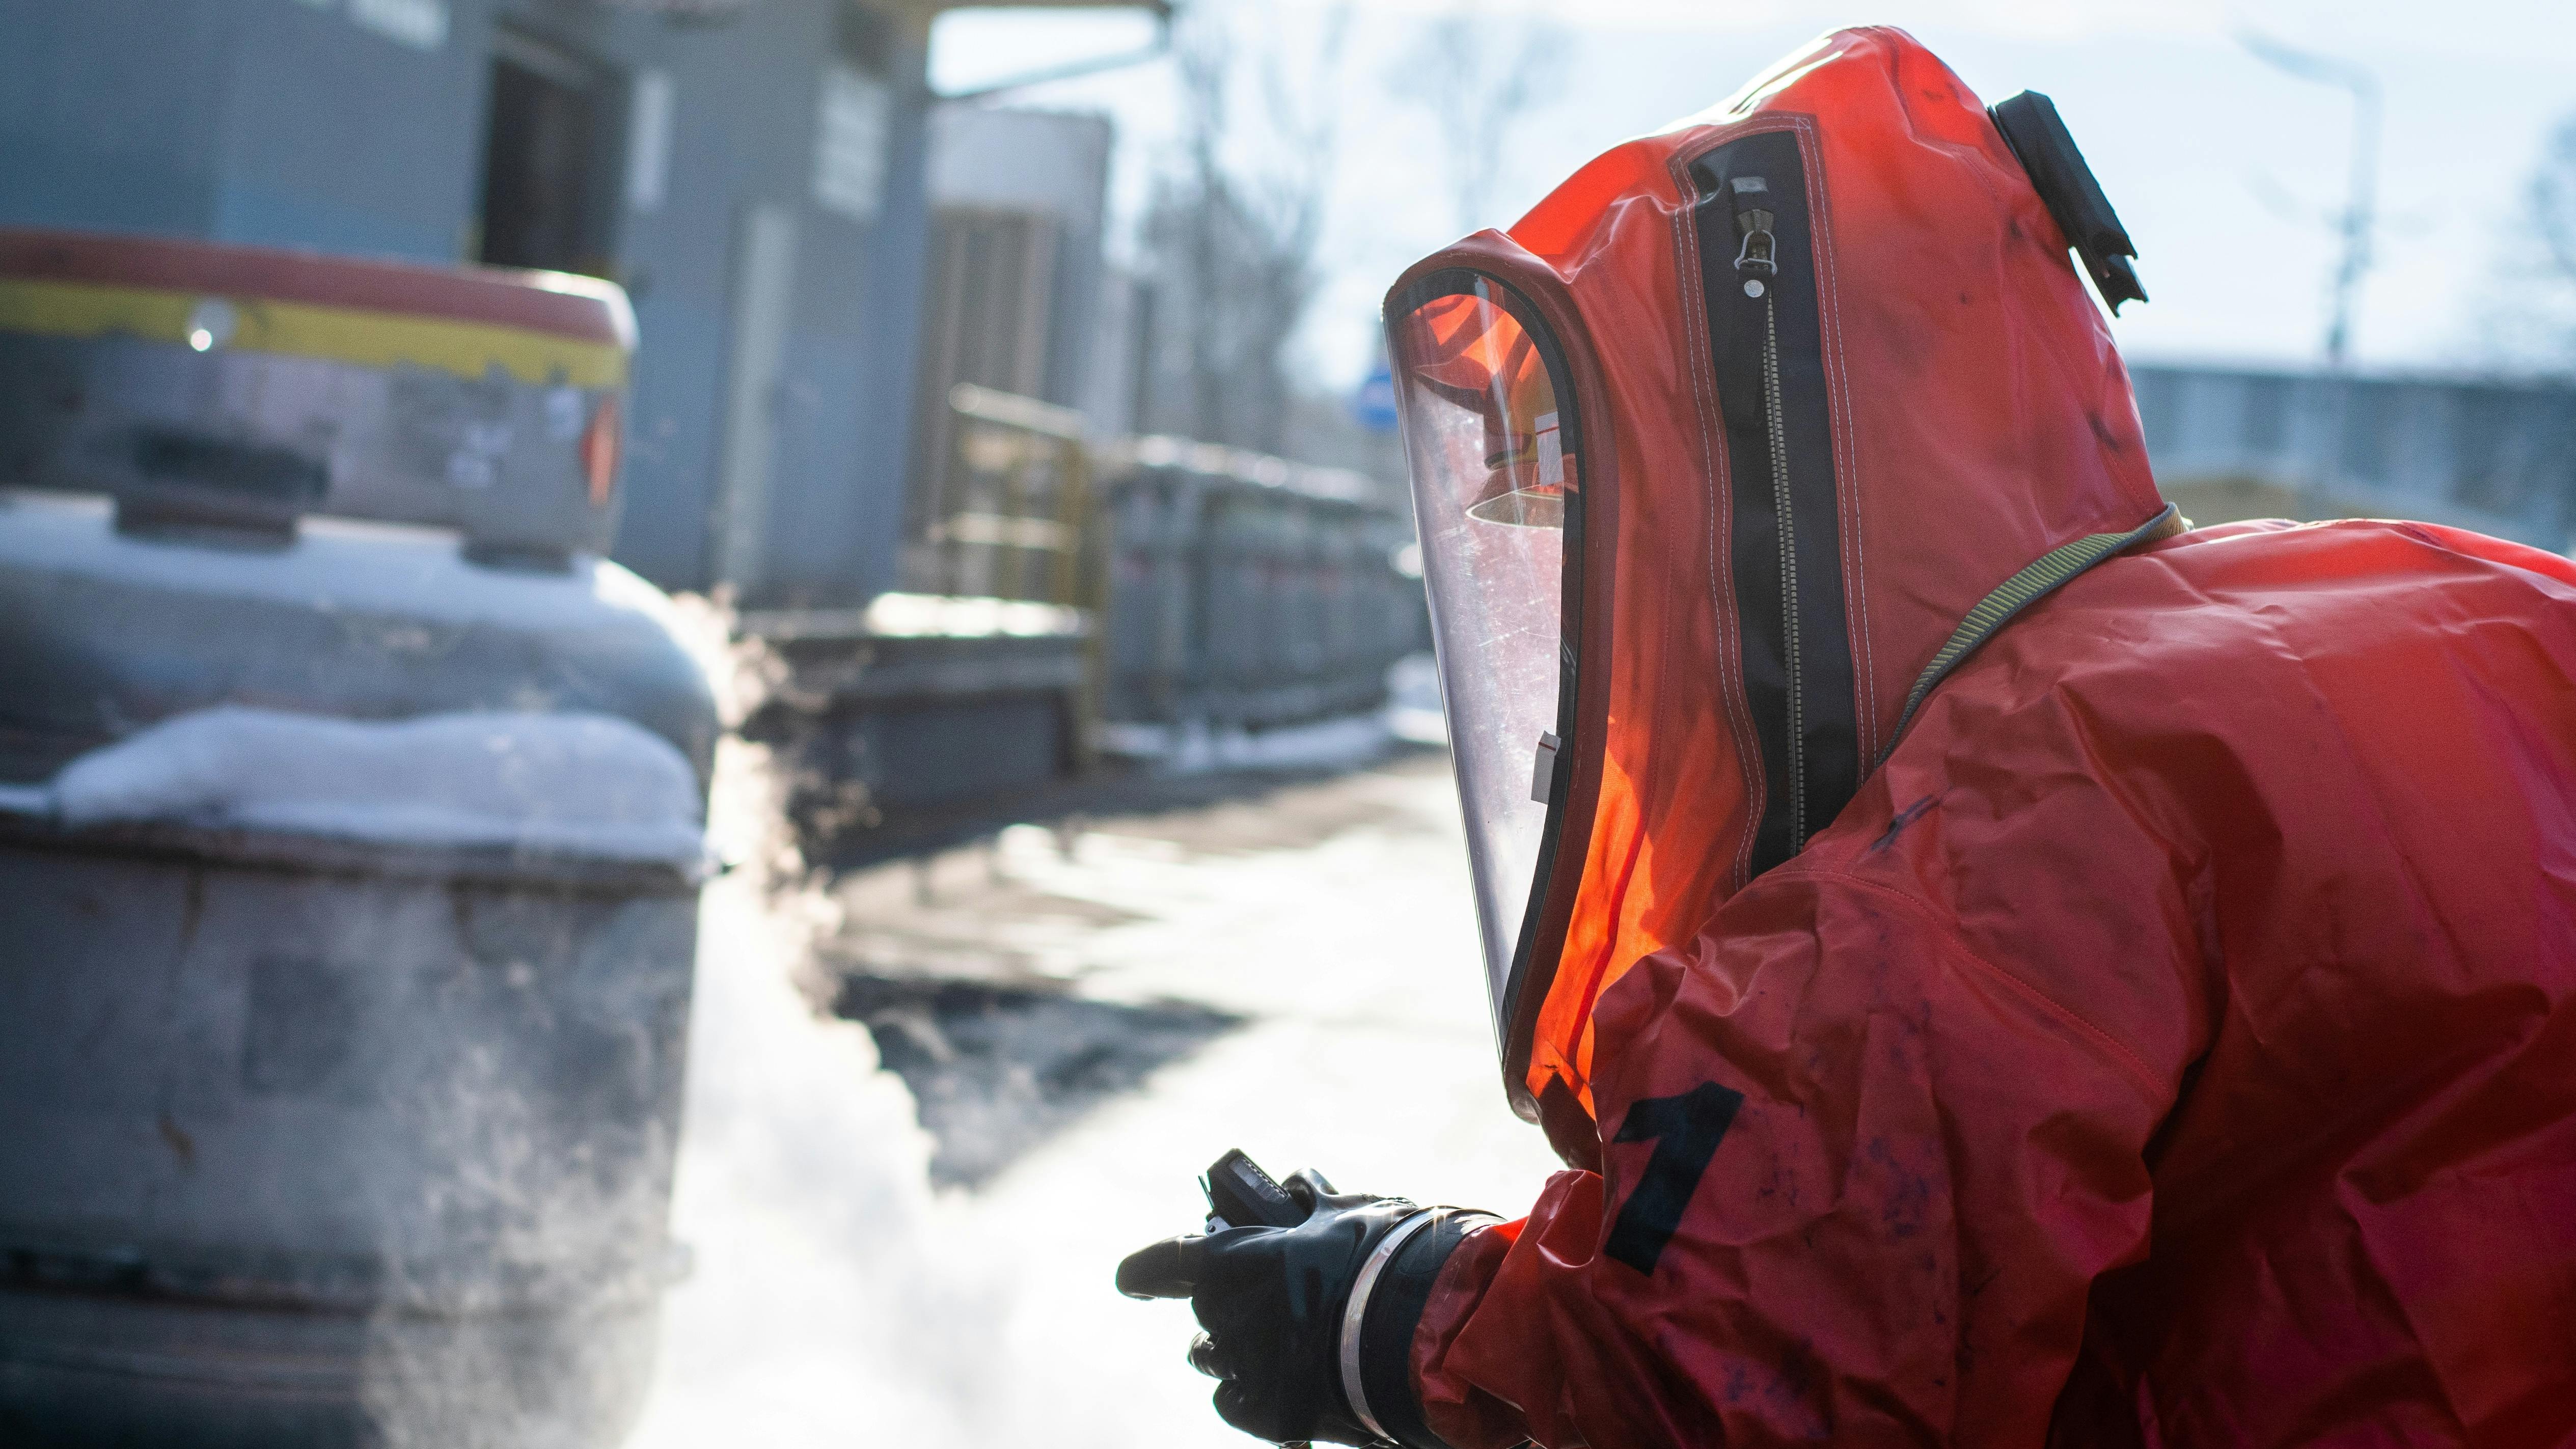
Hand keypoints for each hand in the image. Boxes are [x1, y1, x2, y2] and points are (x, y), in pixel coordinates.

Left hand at [1117, 1169, 1416, 1445]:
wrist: (1423, 1331)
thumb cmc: (1385, 1258)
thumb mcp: (1347, 1212)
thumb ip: (1312, 1200)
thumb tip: (1299, 1184)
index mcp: (1234, 1262)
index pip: (1162, 1264)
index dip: (1144, 1272)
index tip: (1131, 1280)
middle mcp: (1227, 1317)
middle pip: (1203, 1310)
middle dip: (1224, 1302)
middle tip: (1264, 1297)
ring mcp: (1248, 1369)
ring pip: (1212, 1357)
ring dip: (1229, 1347)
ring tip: (1271, 1341)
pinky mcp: (1273, 1414)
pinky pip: (1233, 1402)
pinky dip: (1247, 1393)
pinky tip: (1276, 1384)